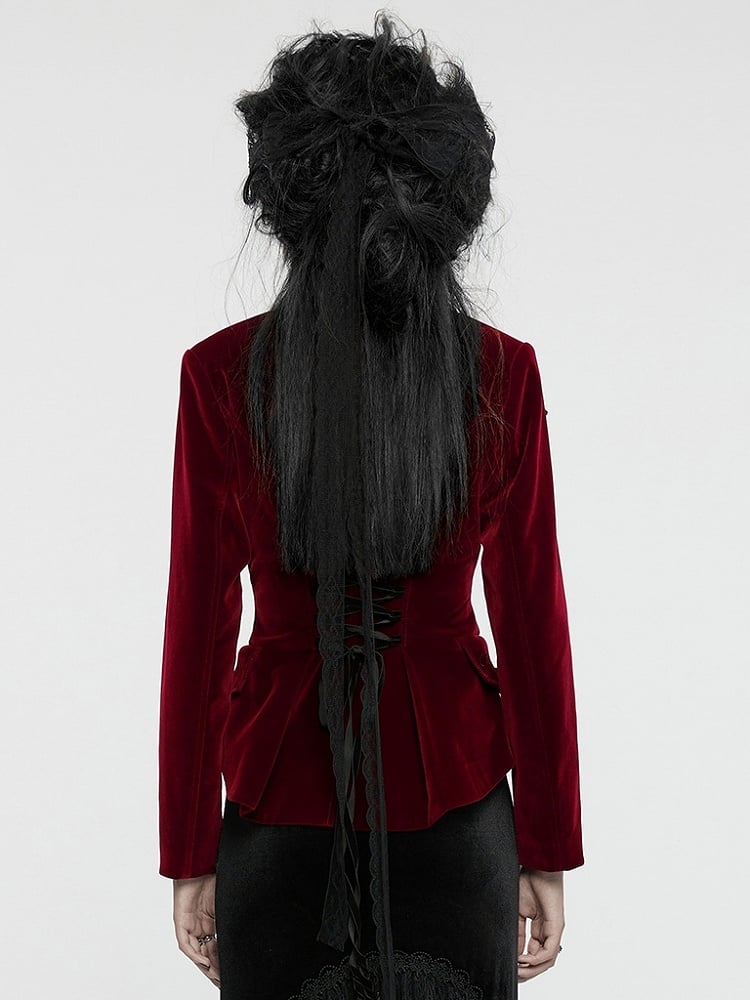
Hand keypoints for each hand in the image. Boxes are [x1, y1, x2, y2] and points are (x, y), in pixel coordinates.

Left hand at [172, 874, 220, 988]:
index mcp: (212, 922)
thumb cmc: (214, 878)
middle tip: (223, 979)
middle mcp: (200, 927)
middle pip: (206, 954)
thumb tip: (248, 930)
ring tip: (217, 975)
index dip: (222, 961)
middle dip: (215, 968)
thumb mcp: (227, 903)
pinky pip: (186, 944)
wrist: (200, 864)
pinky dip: (195, 954)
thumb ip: (231, 919)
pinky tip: (205, 961)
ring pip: (196, 952)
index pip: (217, 947)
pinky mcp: (181, 922)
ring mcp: (190, 925)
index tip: (230, 973)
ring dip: (206, 965)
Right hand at [517, 867, 564, 981]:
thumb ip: (518, 932)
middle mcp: (549, 932)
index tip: (510, 967)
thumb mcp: (518, 912)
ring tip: (517, 970)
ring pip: (547, 961)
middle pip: (541, 961)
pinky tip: (523, 959)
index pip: (534, 952)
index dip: (522, 963)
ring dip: (532, 969)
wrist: (538, 866)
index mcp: (540, 927)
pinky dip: (536, 959)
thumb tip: (514, 950)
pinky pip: (549, 951)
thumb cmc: (529, 882)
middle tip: (514, 975)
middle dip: (528, 971)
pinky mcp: (557, 927)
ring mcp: (554, 931)